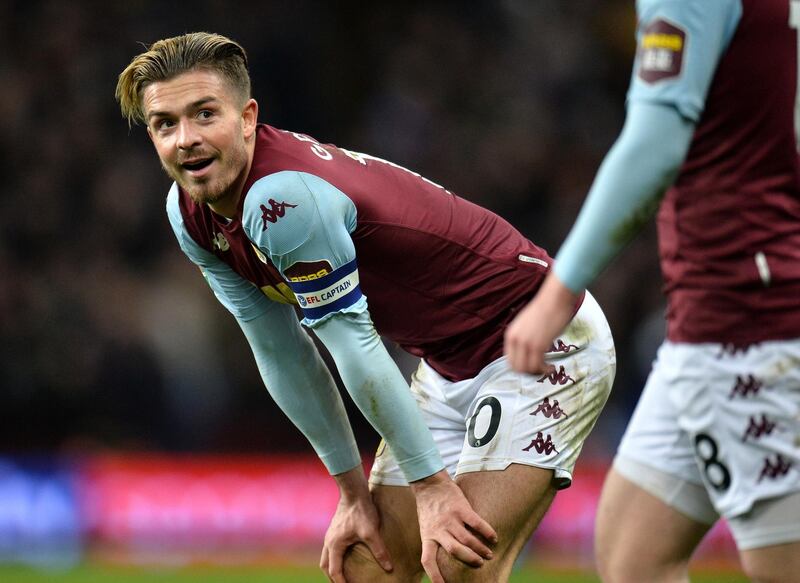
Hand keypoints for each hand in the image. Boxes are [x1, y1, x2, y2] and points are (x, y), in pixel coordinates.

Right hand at [321, 468, 392, 582]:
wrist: (354, 491)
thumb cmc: (361, 511)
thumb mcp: (372, 532)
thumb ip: (379, 550)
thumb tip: (389, 567)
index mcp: (335, 545)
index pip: (335, 571)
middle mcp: (329, 541)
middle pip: (325, 566)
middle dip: (333, 578)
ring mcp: (330, 535)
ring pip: (326, 557)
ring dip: (332, 568)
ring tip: (343, 575)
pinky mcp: (334, 529)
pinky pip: (330, 549)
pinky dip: (334, 558)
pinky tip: (345, 557)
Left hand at [410, 470, 496, 582]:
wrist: (429, 484)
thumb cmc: (429, 508)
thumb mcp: (426, 527)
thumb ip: (435, 540)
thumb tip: (447, 558)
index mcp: (427, 536)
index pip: (428, 560)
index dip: (435, 575)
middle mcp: (438, 529)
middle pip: (455, 550)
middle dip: (470, 559)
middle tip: (480, 563)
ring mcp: (450, 518)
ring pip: (467, 538)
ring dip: (480, 548)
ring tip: (489, 554)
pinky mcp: (460, 508)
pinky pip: (476, 522)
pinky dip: (487, 531)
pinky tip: (493, 537)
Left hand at [505, 272, 580, 372]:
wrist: (555, 299)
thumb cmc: (545, 310)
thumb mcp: (526, 325)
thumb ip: (524, 338)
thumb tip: (529, 353)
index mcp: (510, 335)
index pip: (510, 361)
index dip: (521, 368)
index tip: (532, 368)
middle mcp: (515, 340)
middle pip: (517, 368)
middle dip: (529, 373)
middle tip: (541, 370)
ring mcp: (525, 343)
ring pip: (527, 369)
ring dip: (538, 373)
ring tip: (548, 369)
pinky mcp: (538, 345)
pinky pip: (538, 366)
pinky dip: (545, 370)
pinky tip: (552, 367)